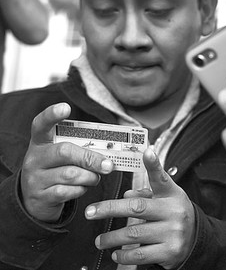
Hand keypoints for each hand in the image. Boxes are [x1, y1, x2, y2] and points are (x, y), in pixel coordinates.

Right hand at [20, 103, 113, 221]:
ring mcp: (35, 178)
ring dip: (90, 176)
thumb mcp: (61, 155)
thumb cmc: (55, 170)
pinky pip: (68, 191)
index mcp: (40, 142)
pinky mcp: (41, 197)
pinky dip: (82, 189)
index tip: (65, 107)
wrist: (34, 200)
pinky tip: (82, 187)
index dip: (51, 115)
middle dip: (91, 158)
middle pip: (65, 151)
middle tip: (108, 165)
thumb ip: (81, 149)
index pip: (41, 124)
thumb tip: (108, 155)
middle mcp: (34, 158)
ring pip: (71, 174)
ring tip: (95, 177)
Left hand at [85, 148, 194, 268]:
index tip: (147, 152)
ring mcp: (172, 232)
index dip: (154, 164)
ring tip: (100, 241)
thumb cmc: (175, 215)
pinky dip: (123, 255)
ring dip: (111, 238)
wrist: (195, 239)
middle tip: (91, 212)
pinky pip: (140, 254)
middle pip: (137, 207)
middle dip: (110, 209)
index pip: (161, 178)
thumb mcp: (166, 199)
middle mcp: (174, 212)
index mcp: (172, 195)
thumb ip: (146, 193)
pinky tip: (116, 253)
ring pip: (134, 234)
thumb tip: (126, 194)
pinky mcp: (169, 252)